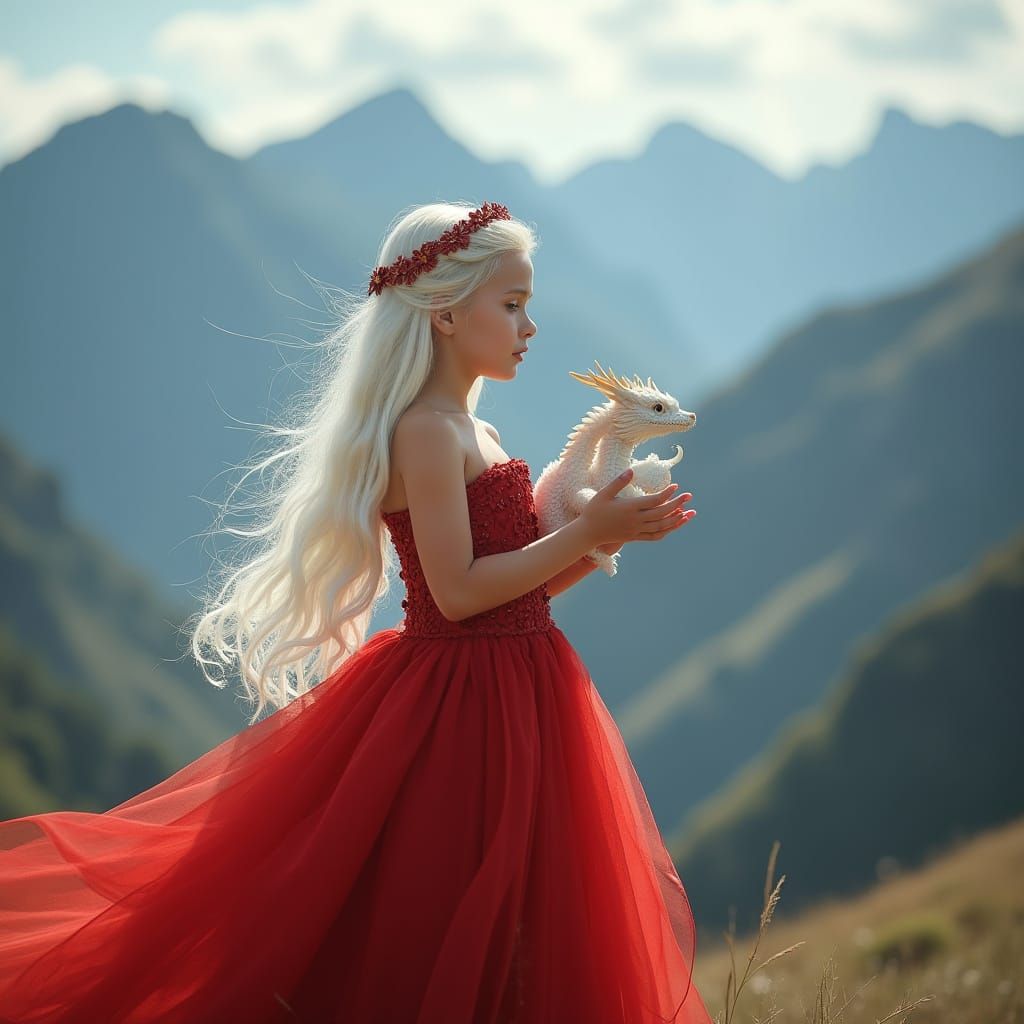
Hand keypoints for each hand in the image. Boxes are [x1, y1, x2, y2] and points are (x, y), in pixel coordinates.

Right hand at [580, 469, 694, 548]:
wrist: (588, 533)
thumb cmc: (594, 511)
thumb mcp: (604, 493)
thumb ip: (618, 482)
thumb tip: (632, 470)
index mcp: (629, 508)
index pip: (654, 500)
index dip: (667, 493)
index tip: (676, 486)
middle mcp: (635, 520)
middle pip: (662, 513)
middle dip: (678, 504)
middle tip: (689, 496)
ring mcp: (636, 530)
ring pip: (662, 526)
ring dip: (677, 519)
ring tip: (690, 513)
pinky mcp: (635, 537)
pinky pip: (655, 536)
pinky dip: (667, 531)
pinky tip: (675, 525)